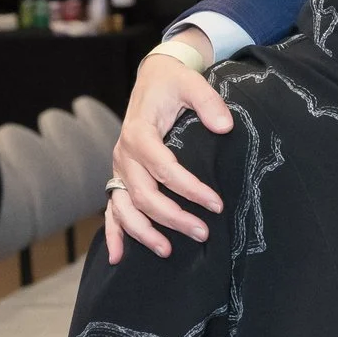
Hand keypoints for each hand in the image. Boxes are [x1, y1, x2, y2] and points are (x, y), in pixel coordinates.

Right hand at [103, 39, 232, 261]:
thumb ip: (209, 102)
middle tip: (203, 233)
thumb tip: (225, 126)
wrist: (154, 79)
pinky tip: (118, 257)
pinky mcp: (120, 178)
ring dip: (145, 232)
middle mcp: (124, 154)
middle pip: (144, 195)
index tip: (216, 204)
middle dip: (173, 218)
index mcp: (139, 133)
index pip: (163, 168)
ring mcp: (119, 169)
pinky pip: (112, 210)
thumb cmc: (173, 83)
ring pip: (125, 208)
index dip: (189, 188)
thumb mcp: (192, 83)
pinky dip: (114, 234)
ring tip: (168, 250)